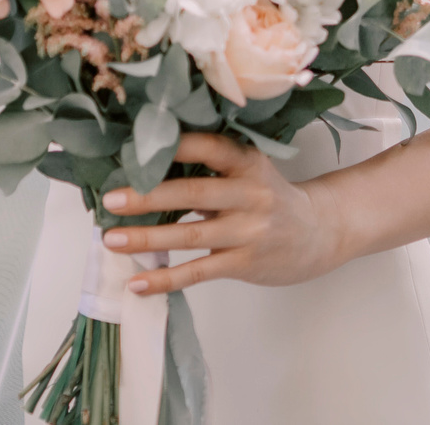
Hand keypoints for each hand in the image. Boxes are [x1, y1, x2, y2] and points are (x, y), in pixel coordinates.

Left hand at [96, 131, 349, 294]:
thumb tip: (146, 165)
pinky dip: (166, 279)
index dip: (173, 146)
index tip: (134, 147)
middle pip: (193, 191)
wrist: (319, 233)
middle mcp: (250, 193)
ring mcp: (248, 231)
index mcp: (247, 161)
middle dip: (147, 195)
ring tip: (111, 239)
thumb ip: (210, 167)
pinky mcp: (244, 263)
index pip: (208, 147)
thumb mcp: (250, 170)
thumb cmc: (270, 196)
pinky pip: (198, 272)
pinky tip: (138, 283)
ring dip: (146, 238)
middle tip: (110, 199)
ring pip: (190, 234)